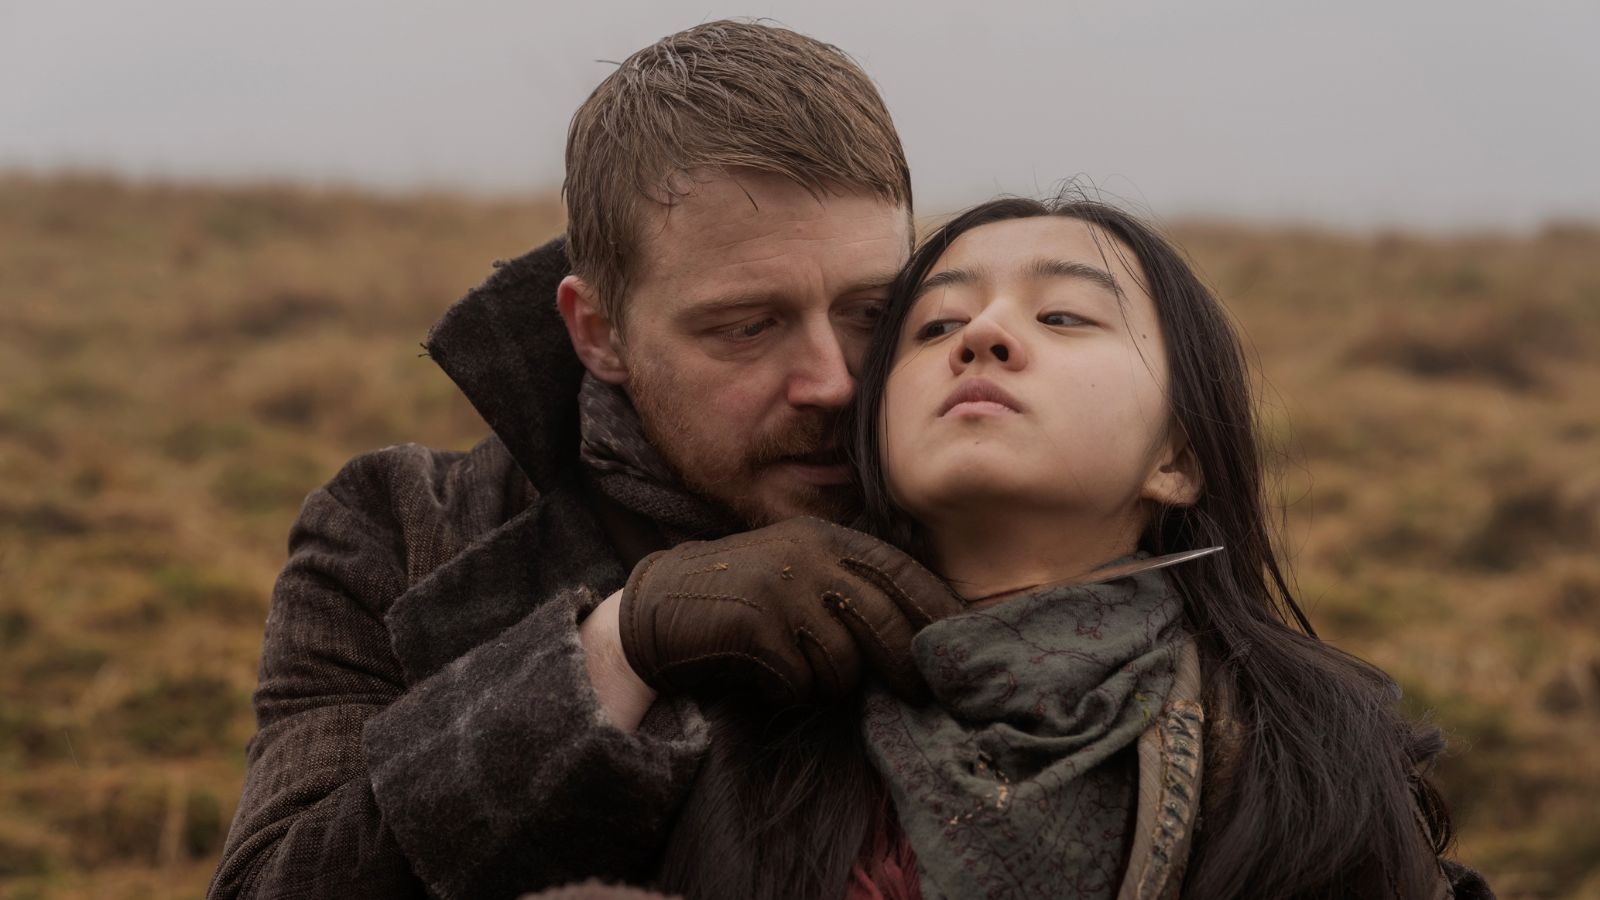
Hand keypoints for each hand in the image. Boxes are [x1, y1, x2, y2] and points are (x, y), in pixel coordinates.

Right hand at [618, 517, 964, 703]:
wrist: (656, 607)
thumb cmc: (739, 596)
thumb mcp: (798, 570)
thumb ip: (848, 583)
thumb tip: (918, 630)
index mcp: (826, 537)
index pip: (902, 572)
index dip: (936, 611)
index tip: (960, 644)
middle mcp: (810, 555)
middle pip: (884, 620)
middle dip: (905, 664)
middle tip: (917, 693)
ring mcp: (782, 588)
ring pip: (844, 660)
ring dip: (830, 682)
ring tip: (802, 672)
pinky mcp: (757, 626)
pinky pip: (801, 680)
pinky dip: (790, 689)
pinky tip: (768, 676)